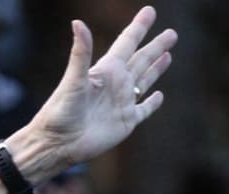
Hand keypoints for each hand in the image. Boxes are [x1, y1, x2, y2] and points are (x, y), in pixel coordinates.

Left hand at [28, 7, 174, 171]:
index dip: (138, 27)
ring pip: (145, 80)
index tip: (149, 11)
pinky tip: (159, 95)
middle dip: (156, 46)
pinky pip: (144, 109)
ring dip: (157, 68)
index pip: (126, 43)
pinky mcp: (126, 122)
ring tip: (168, 54)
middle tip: (171, 33)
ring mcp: (122, 102)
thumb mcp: (73, 80)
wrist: (57, 144)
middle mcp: (115, 84)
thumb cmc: (60, 112)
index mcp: (105, 71)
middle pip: (141, 59)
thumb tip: (77, 23)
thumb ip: (81, 52)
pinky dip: (152, 103)